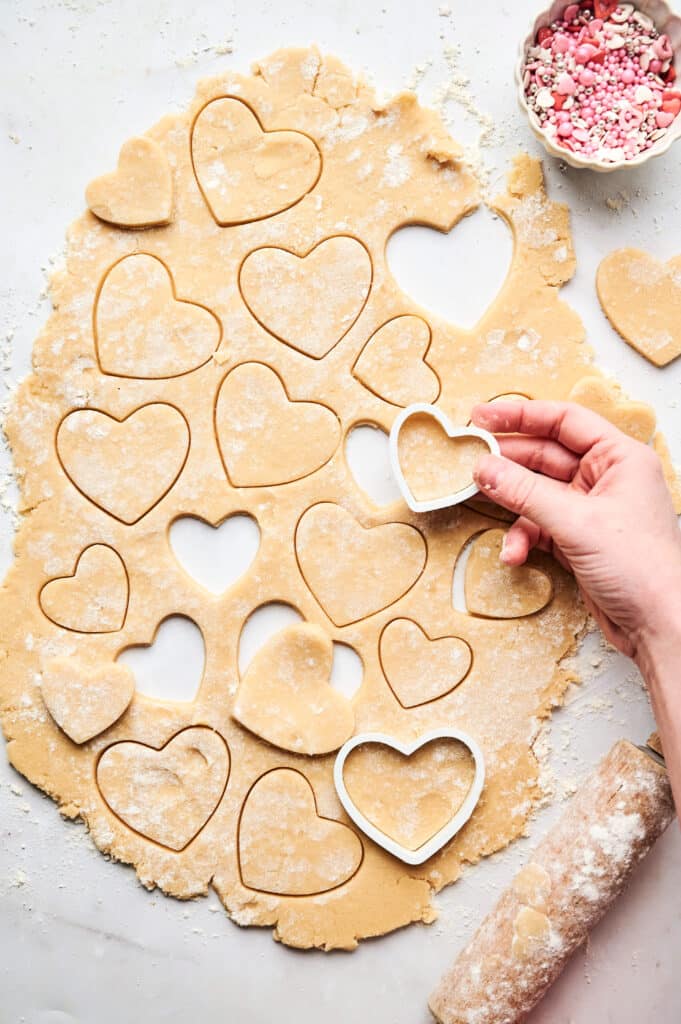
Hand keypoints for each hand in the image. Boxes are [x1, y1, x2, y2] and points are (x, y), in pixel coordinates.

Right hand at [470, 399, 680, 660]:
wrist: (660, 624)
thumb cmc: (642, 568)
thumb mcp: (576, 522)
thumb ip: (525, 492)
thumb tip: (485, 468)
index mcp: (619, 458)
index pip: (564, 421)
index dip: (521, 415)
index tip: (482, 416)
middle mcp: (605, 478)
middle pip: (544, 456)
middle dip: (508, 463)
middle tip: (472, 463)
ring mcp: (591, 509)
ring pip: (537, 493)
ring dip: (512, 505)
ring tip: (484, 504)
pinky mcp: (578, 539)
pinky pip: (538, 525)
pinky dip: (522, 537)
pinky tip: (514, 553)